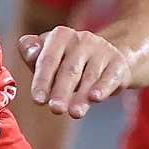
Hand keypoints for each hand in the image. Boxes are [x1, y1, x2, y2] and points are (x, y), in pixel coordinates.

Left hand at [20, 25, 134, 118]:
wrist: (111, 55)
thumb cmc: (70, 59)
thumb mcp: (49, 54)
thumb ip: (32, 52)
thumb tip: (30, 52)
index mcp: (61, 35)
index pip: (48, 58)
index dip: (42, 80)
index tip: (38, 100)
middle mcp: (82, 40)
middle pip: (69, 69)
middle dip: (61, 91)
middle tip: (55, 108)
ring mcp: (102, 51)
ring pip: (90, 76)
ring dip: (82, 96)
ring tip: (74, 113)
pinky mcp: (118, 64)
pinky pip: (110, 76)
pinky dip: (103, 88)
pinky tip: (96, 98)